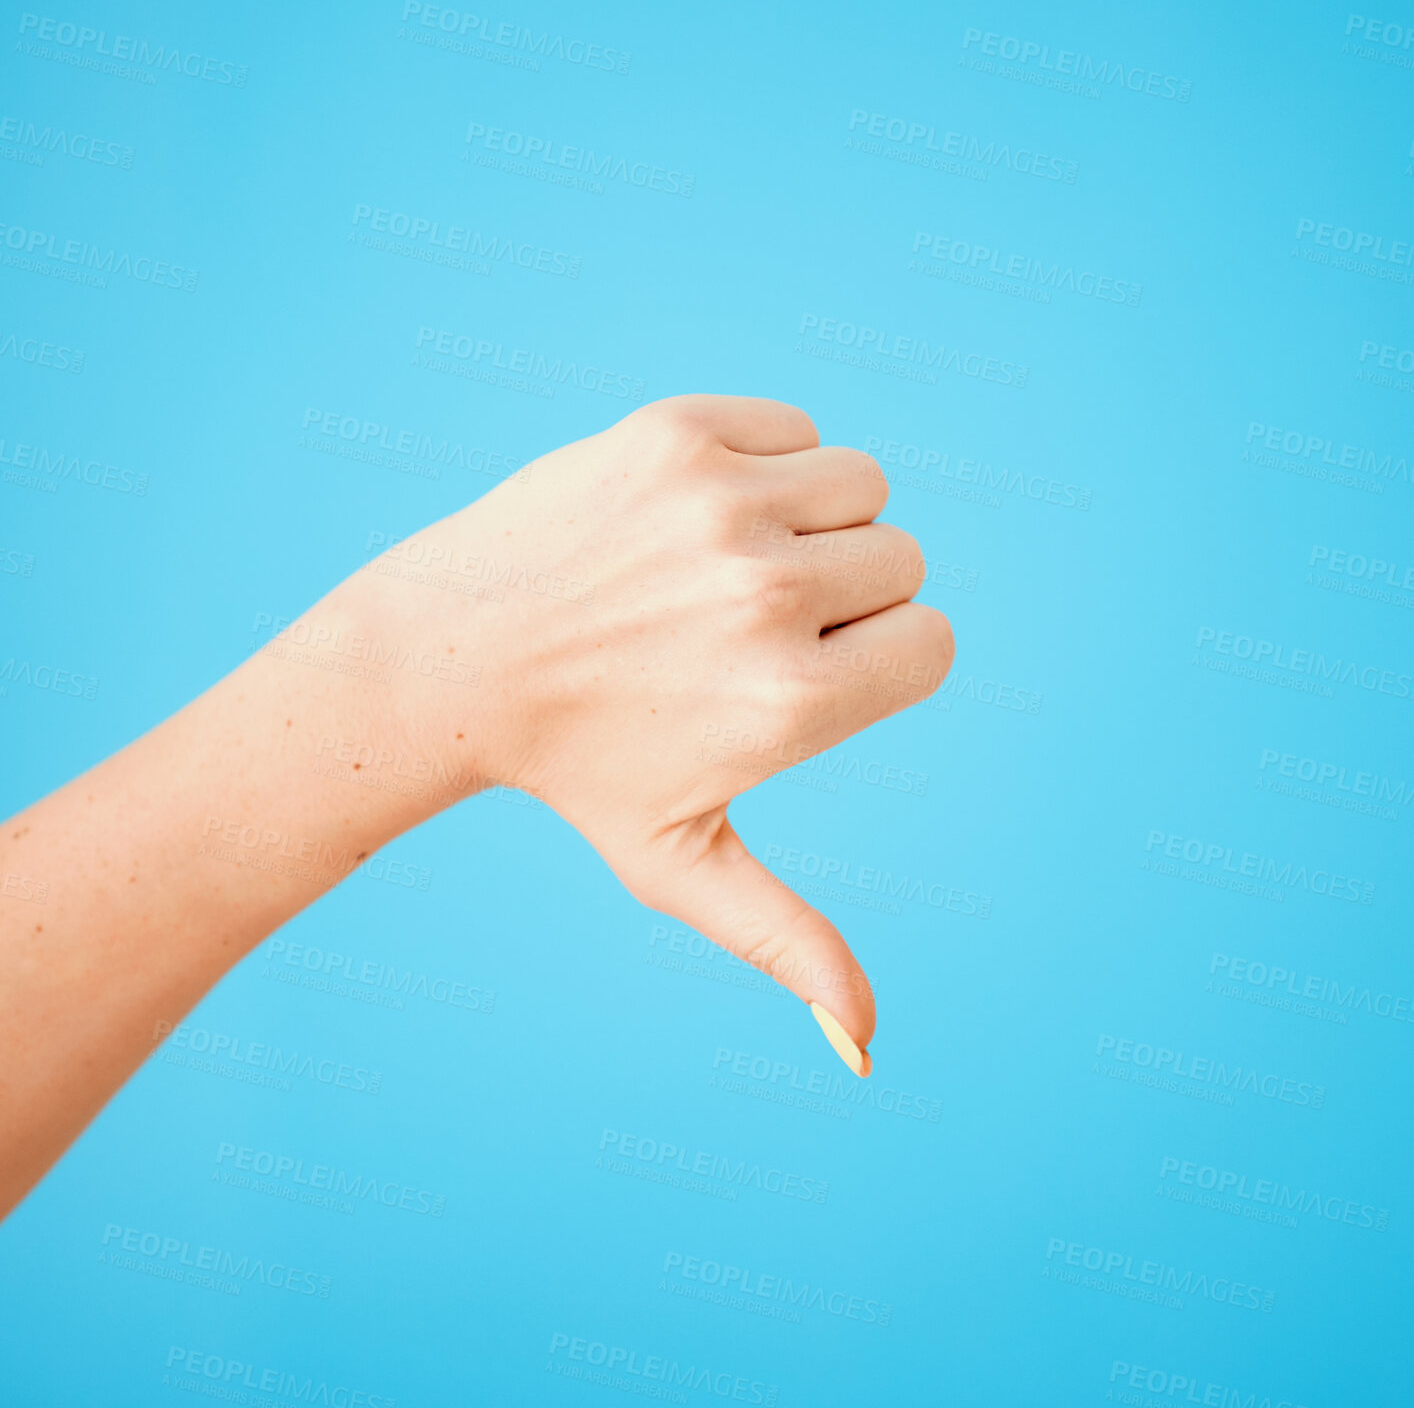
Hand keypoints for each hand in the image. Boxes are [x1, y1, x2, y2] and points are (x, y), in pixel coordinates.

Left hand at [329, 395, 955, 1072]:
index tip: (799, 673)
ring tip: (721, 567)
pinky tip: (691, 516)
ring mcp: (718, 505)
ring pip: (862, 484)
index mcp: (790, 703)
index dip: (877, 661)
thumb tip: (868, 1054)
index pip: (934, 644)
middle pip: (904, 560)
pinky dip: (767, 461)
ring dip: (814, 522)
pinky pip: (796, 428)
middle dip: (844, 593)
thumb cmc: (575, 768)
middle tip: (736, 626)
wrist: (448, 655)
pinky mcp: (675, 431)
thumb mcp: (682, 865)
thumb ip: (789, 944)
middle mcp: (765, 595)